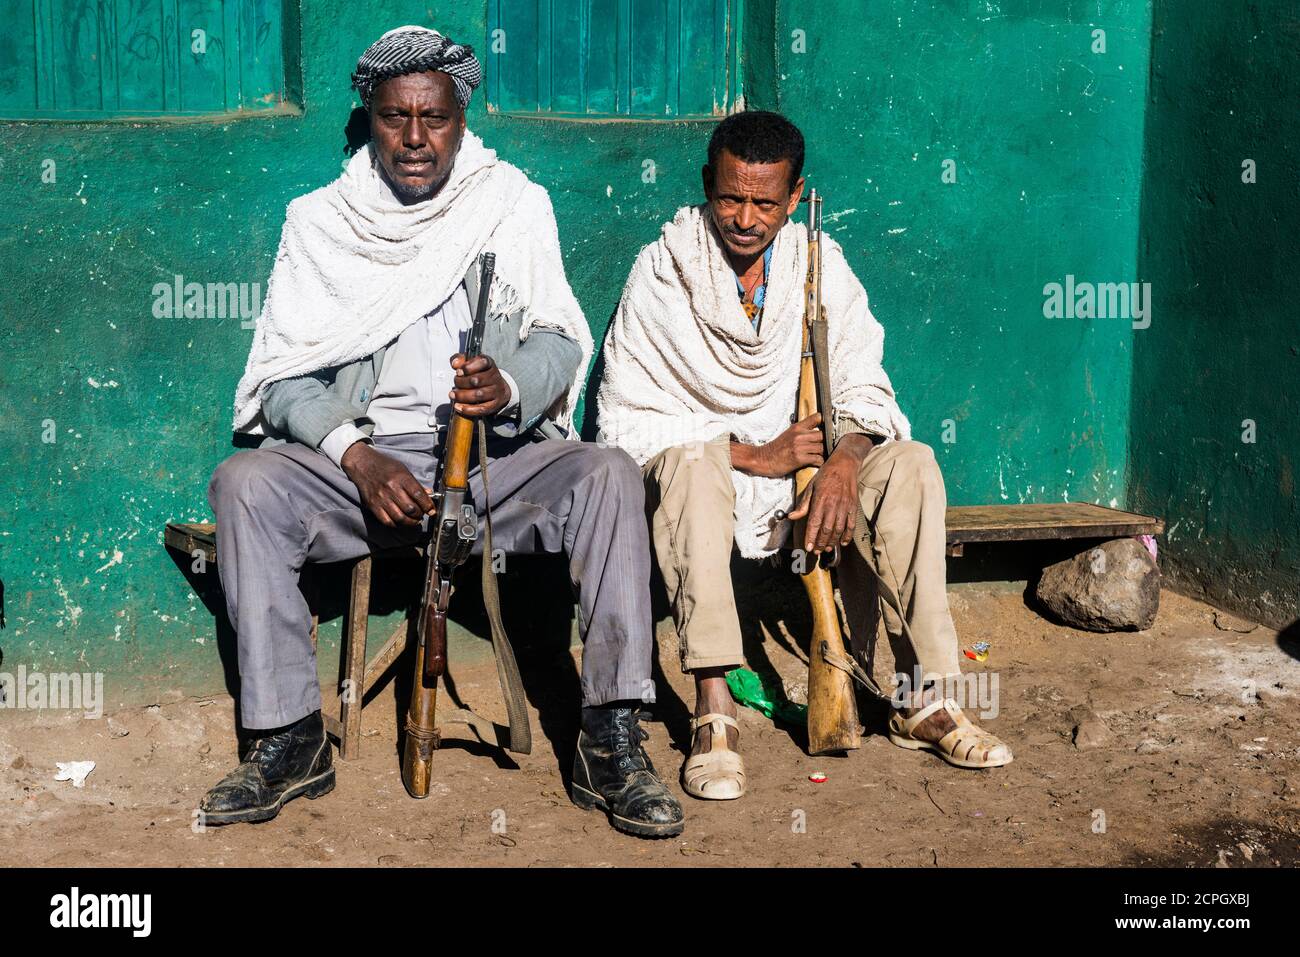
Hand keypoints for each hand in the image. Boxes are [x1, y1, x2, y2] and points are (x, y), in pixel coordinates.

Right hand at [341, 442, 433, 527]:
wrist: (363, 464)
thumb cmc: (385, 466)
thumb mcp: (403, 470)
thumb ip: (415, 483)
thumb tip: (429, 494)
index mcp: (401, 477)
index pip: (418, 495)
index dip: (427, 505)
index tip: (431, 510)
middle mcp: (391, 488)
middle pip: (410, 508)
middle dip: (420, 515)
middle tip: (422, 514)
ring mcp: (381, 498)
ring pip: (400, 518)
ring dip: (410, 522)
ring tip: (414, 520)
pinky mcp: (373, 505)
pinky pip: (387, 521)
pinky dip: (397, 525)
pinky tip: (401, 521)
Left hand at [449, 353, 509, 417]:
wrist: (498, 390)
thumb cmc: (480, 375)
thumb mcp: (471, 363)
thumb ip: (460, 359)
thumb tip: (454, 364)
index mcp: (489, 364)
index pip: (482, 362)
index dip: (468, 367)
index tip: (459, 372)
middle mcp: (495, 377)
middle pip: (476, 380)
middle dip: (461, 382)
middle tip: (455, 383)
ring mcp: (496, 391)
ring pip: (478, 394)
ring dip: (462, 396)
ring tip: (452, 395)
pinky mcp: (495, 405)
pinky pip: (481, 408)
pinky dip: (468, 409)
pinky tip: (458, 407)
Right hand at [733, 413, 823, 476]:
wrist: (763, 459)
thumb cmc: (777, 449)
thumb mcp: (789, 434)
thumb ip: (802, 430)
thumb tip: (818, 430)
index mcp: (797, 427)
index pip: (817, 417)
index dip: (826, 423)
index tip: (829, 430)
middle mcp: (799, 435)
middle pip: (823, 435)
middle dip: (826, 442)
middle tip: (826, 448)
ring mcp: (799, 446)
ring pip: (822, 448)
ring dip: (823, 454)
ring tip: (820, 457)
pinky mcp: (799, 458)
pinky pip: (818, 459)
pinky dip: (819, 462)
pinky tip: (816, 463)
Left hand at [785, 434, 873, 551]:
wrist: (844, 465)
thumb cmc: (825, 476)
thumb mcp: (810, 487)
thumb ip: (803, 505)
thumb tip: (791, 517)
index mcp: (820, 500)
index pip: (814, 523)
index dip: (811, 537)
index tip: (807, 547)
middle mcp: (833, 505)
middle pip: (827, 530)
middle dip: (820, 543)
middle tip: (816, 551)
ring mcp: (845, 506)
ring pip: (839, 529)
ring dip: (832, 542)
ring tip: (826, 549)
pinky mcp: (853, 507)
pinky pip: (851, 525)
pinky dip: (847, 535)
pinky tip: (842, 542)